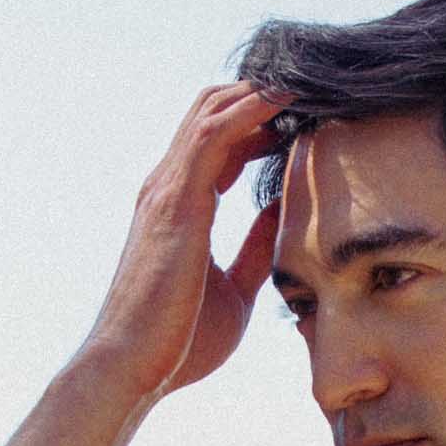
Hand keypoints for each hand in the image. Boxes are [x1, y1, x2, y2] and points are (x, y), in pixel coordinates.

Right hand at [77, 79, 293, 406]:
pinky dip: (249, 109)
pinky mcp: (176, 200)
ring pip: (212, 112)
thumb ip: (255, 248)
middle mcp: (169, 186)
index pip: (218, 142)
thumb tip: (282, 217)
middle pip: (212, 112)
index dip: (259, 124)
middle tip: (311, 94)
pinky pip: (213, 134)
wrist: (133, 366)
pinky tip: (284, 98)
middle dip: (260, 97)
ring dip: (259, 92)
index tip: (302, 121)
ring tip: (305, 79)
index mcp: (182, 205)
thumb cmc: (180, 340)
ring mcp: (168, 189)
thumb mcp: (235, 288)